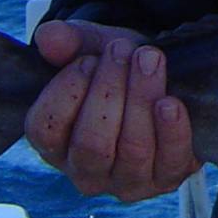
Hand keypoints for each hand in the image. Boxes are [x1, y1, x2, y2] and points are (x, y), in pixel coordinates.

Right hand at [25, 20, 200, 201]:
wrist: (164, 76)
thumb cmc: (119, 69)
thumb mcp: (93, 48)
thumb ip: (68, 42)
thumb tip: (48, 36)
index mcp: (55, 144)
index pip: (45, 129)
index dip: (67, 90)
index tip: (89, 59)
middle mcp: (87, 172)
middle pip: (91, 143)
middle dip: (109, 89)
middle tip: (123, 50)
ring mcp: (127, 181)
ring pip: (133, 150)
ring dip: (142, 98)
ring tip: (150, 58)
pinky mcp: (167, 178)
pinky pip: (170, 160)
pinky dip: (172, 130)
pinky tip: (171, 102)